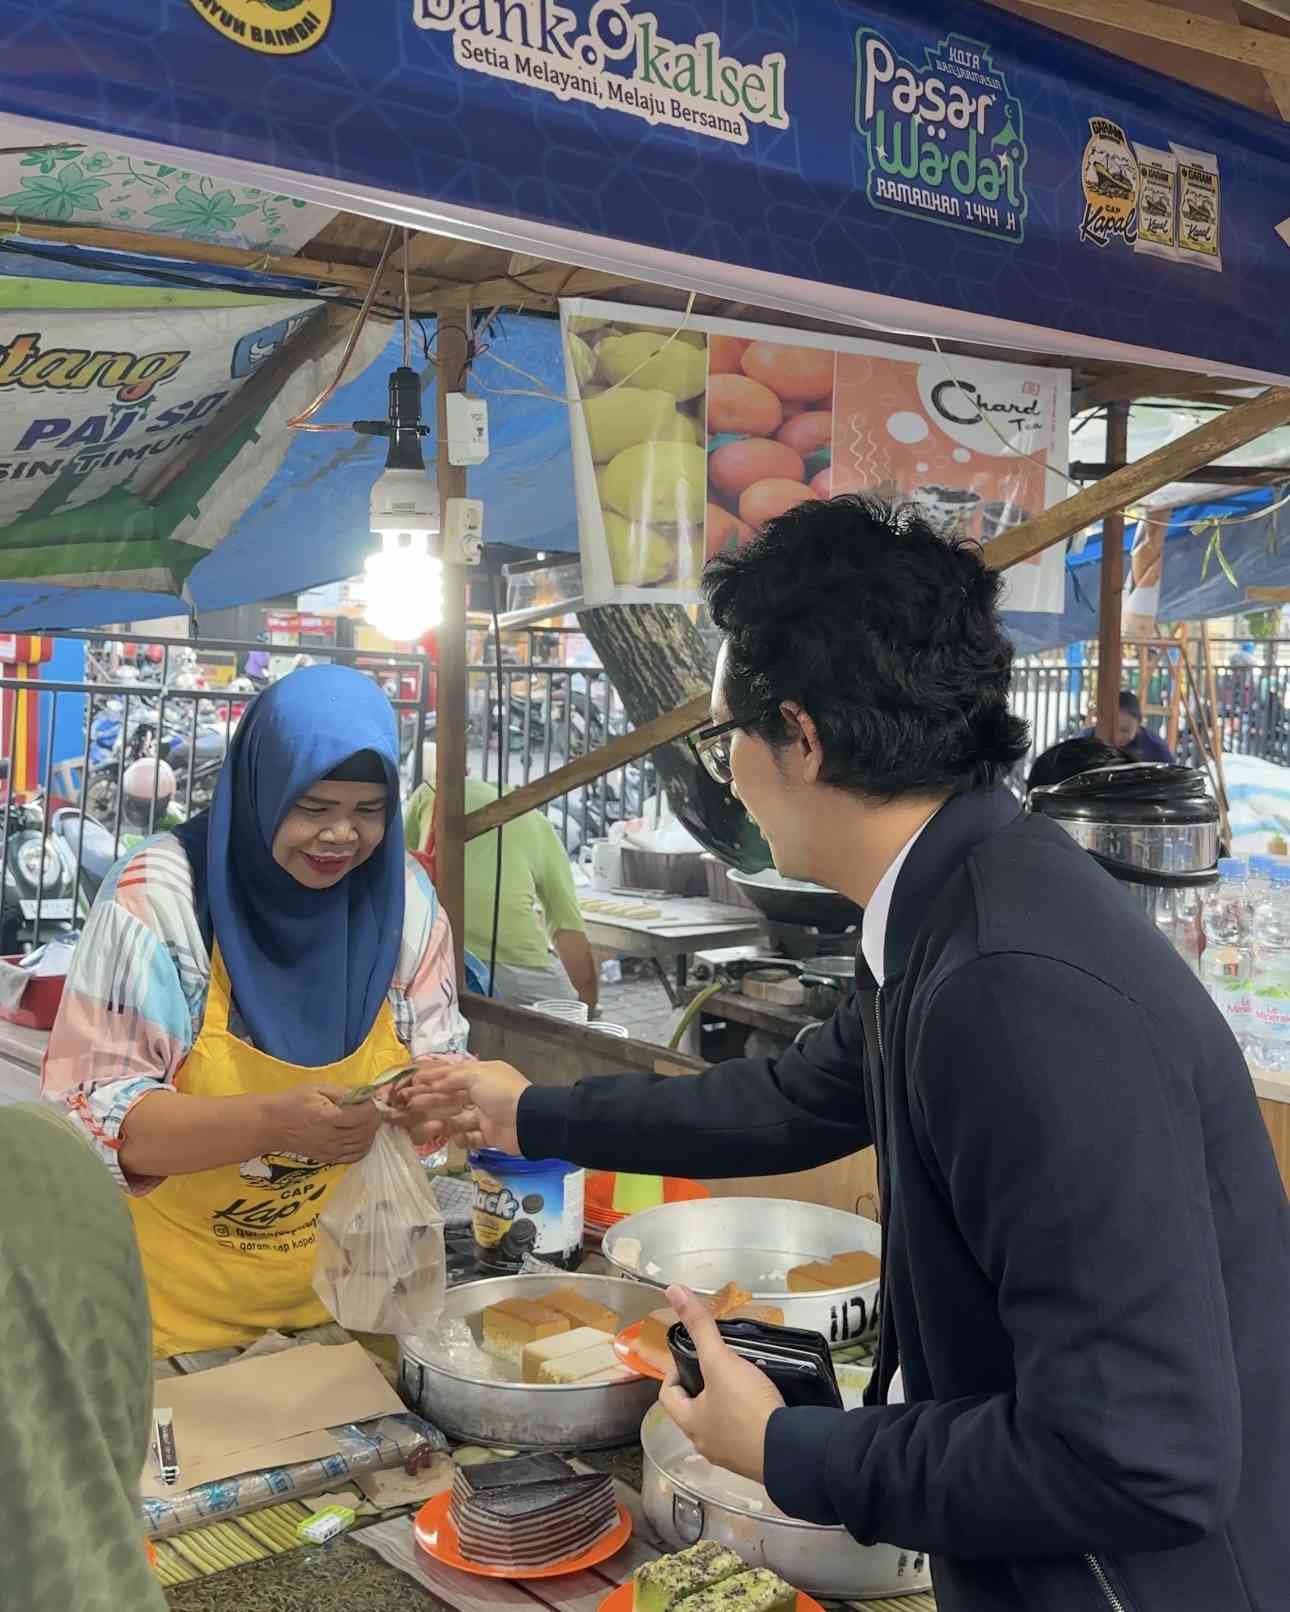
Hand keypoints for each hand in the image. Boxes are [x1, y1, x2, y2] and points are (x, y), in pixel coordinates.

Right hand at [268, 1084, 381, 1164]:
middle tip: (370, 1108)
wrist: (272, 1125)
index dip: (371, 1106)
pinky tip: (360, 1136)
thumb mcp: (318, 1088)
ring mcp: (330, 1151)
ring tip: (366, 1121)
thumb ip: (344, 1092)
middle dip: (374, 1119)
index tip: (368, 1099)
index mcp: (328, 1117)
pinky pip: (354, 1156)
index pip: (362, 1116)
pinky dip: (363, 1146)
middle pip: (365, 1131)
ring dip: (370, 1132)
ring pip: (363, 1145)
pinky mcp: (328, 1159)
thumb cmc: (294, 1102)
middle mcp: (331, 1137)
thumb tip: (366, 1094)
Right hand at [392, 1058, 528, 1155]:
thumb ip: (452, 1078)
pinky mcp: (489, 1136)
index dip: (432, 1079)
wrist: (528, 1120)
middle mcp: (482, 1094)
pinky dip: (462, 1139)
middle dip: (431, 1101)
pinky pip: (470, 1138)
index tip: (412, 1083)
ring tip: (428, 1126)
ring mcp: (486, 1116)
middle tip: (410, 1106)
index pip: (452, 1075)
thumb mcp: (477, 1075)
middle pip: (451, 1098)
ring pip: (458, 1119)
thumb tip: (432, 1081)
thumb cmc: (502, 1092)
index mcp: (481, 1075)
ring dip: (443, 1122)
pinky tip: (455, 1137)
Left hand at [657, 1285, 783, 1484]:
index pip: (668, 1395)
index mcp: (690, 1424)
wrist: (789, 1449)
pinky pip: (744, 1436)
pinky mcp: (755, 1461)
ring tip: (744, 1381)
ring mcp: (731, 1456)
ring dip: (726, 1405)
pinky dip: (748, 1419)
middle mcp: (705, 1444)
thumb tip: (673, 1290)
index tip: (691, 1358)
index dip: (674, 1373)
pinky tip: (763, 1404)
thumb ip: (700, 1327)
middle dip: (703, 1388)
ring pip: (719, 1425)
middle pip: (694, 1411)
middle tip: (721, 1366)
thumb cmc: (747, 1407)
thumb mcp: (721, 1361)